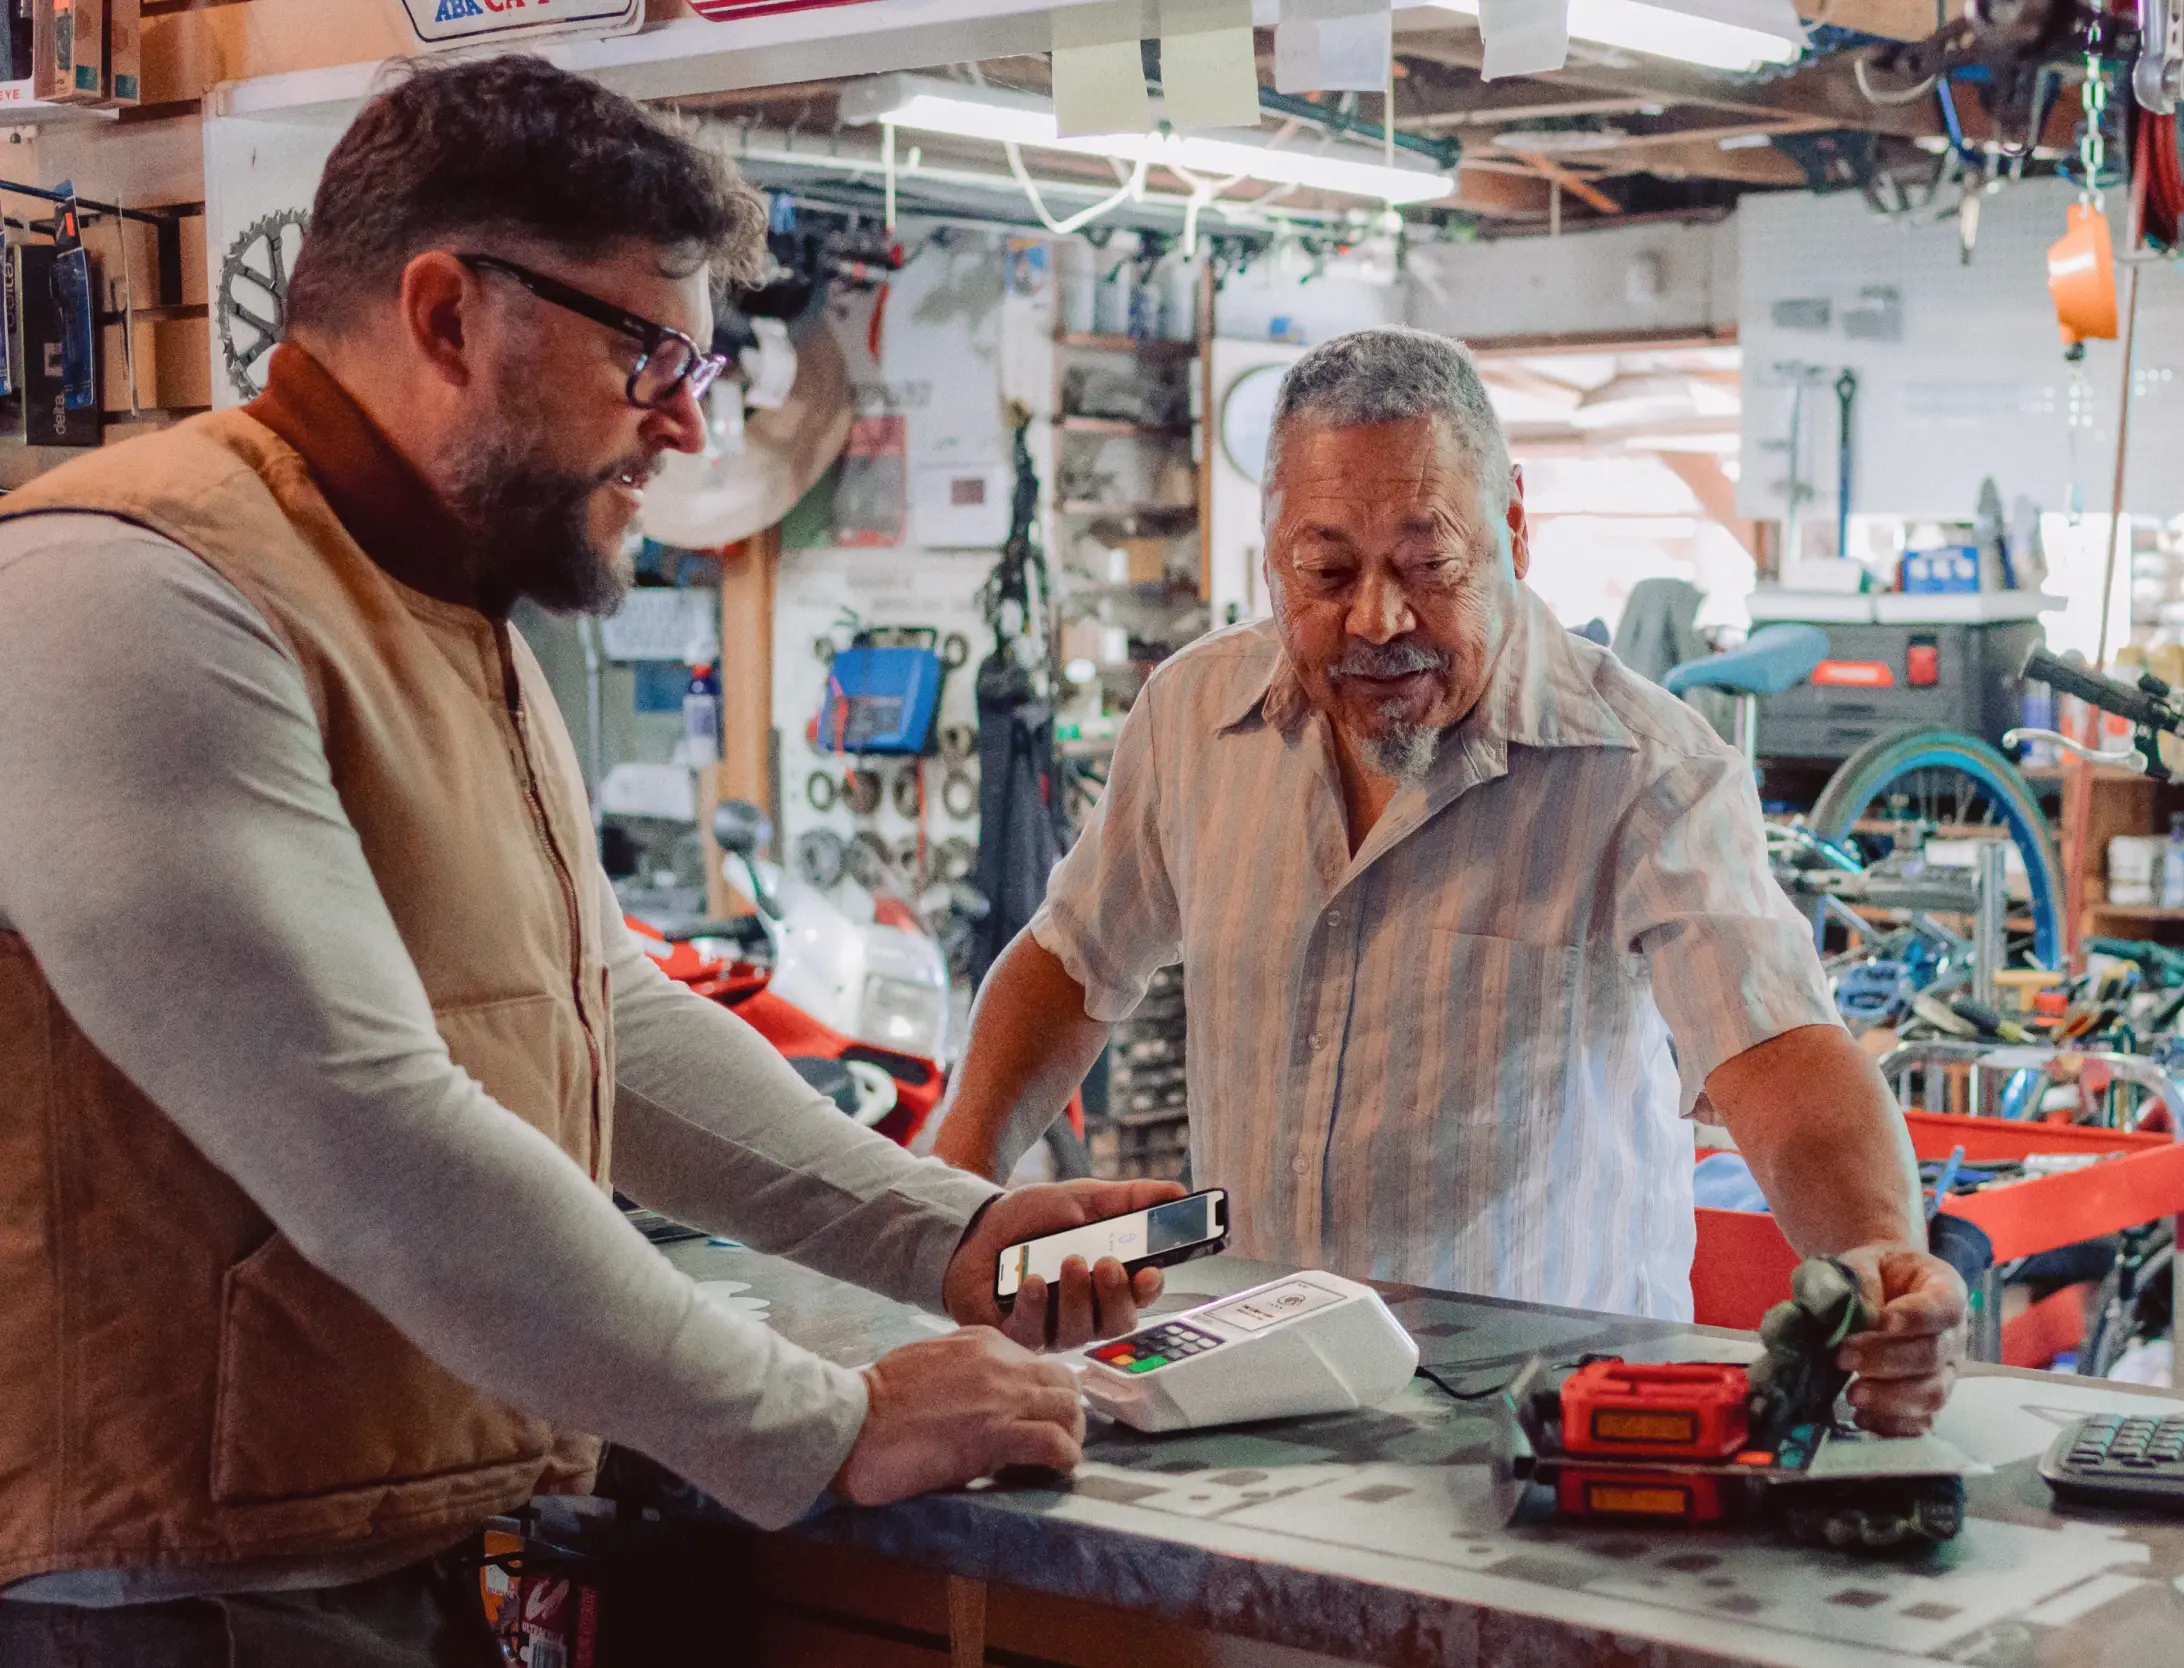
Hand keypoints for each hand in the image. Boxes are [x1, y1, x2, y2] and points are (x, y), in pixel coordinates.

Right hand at [831, 1327, 1083, 1505]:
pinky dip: (1062, 1459)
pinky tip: (1051, 1471)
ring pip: (1068, 1410)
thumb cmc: (878, 1399)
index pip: (1038, 1362)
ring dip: (1069, 1436)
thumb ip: (962, 1366)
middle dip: (1066, 1412)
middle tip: (1053, 1439)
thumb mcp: (928, 1360)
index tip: (1034, 1417)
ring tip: (1054, 1458)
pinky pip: (1055, 1444)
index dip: (1043, 1393)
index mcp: (983, 1342)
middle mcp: (1001, 1363)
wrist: (854, 1423)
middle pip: (1064, 1383)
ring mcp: (1003, 1398)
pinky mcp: (998, 1436)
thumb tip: (979, 1390)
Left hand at [944, 1179, 1186, 1350]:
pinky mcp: (1016, 1336)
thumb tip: (1179, 1193)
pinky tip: (1032, 1281)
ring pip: (1078, 1332)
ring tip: (1067, 1262)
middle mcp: (1084, 1311)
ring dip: (1076, 1297)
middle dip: (1114, 1295)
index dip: (1149, 1289)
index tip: (1150, 1272)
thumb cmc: (1032, 1220)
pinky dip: (1037, 1306)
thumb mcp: (1084, 1199)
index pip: (1140, 1297)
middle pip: (1115, 1323)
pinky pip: (1033, 1334)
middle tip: (1105, 1263)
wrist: (975, 1227)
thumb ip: (1131, 1199)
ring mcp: (1051, 1328)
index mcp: (1106, 1282)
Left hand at [1832, 1244, 1967, 1436]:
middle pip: (1933, 1354)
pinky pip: (1922, 1423)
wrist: (1875, 1288)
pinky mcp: (1927, 1401)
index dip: (1919, 1316)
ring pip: (1933, 1394)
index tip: (1885, 1319)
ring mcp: (1944, 1372)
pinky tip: (1862, 1418)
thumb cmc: (1872, 1273)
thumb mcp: (1863, 1262)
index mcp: (1944, 1289)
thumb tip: (1847, 1312)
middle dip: (1887, 1359)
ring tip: (1853, 1395)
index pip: (1945, 1306)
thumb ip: (1858, 1280)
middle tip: (1843, 1357)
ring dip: (1891, 1398)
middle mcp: (1953, 1335)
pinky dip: (1893, 1426)